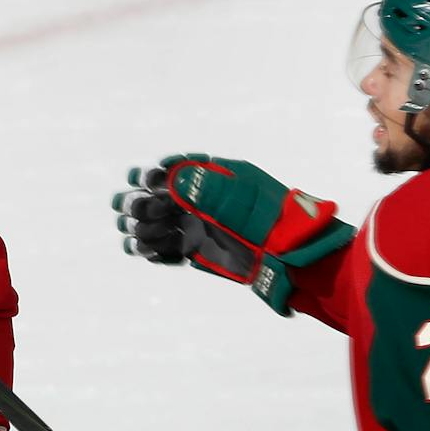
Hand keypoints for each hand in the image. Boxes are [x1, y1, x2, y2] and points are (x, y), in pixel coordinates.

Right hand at [113, 155, 353, 313]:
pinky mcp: (197, 251)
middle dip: (141, 204)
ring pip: (157, 223)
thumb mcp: (241, 199)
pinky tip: (144, 252)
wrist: (292, 259)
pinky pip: (167, 249)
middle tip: (137, 213)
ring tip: (140, 238)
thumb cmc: (272, 222)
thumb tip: (169, 175)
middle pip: (157, 198)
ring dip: (143, 228)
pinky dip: (153, 251)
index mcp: (212, 179)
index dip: (154, 175)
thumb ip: (206, 188)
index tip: (143, 180)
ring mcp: (197, 226)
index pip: (174, 171)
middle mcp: (199, 201)